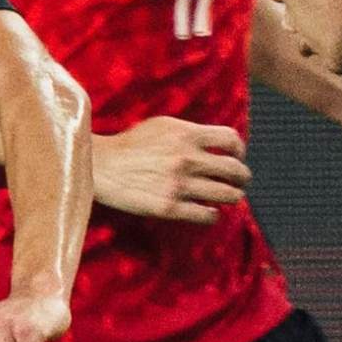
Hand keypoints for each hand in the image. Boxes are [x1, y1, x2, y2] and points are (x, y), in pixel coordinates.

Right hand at [92, 116, 247, 223]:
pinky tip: (208, 211)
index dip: (240, 150)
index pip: (231, 140)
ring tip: (228, 197)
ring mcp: (179, 185)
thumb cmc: (130, 145)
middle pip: (235, 170)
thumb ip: (190, 132)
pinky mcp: (169, 208)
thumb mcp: (162, 126)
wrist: (100, 167)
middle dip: (242, 177)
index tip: (237, 157)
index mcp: (187, 135)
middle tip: (239, 181)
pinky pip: (207, 215)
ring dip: (233, 196)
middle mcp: (187, 159)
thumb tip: (217, 144)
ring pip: (227, 195)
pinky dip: (213, 214)